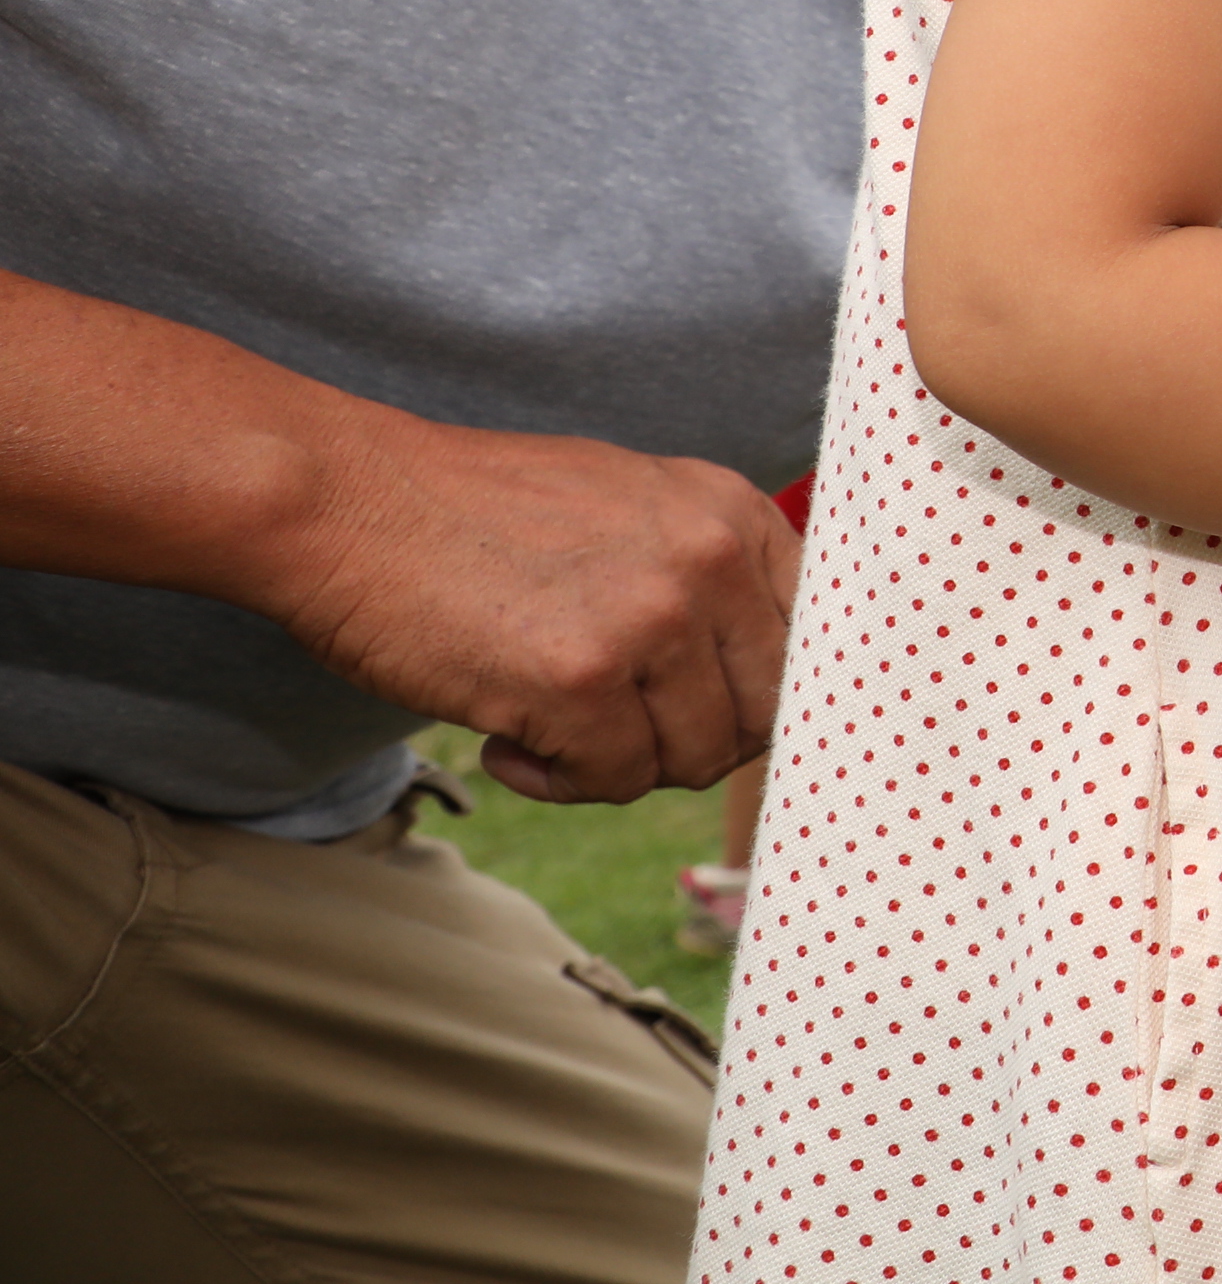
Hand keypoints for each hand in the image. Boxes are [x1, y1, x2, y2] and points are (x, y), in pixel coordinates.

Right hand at [273, 420, 795, 803]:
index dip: (758, 696)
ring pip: (694, 757)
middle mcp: (710, 558)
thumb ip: (705, 576)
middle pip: (764, 714)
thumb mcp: (628, 508)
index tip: (702, 711)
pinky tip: (507, 741)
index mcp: (731, 512)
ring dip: (622, 764)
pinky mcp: (581, 680)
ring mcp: (651, 619)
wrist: (344, 501)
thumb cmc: (475, 516)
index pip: (815, 642)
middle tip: (613, 728)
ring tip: (551, 724)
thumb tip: (775, 685)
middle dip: (691, 741)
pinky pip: (615, 782)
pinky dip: (560, 782)